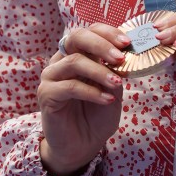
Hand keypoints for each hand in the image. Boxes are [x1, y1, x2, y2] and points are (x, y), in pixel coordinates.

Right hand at [37, 23, 128, 175]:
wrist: (83, 144)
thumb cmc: (98, 114)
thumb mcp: (113, 89)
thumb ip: (115, 70)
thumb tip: (124, 56)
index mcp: (78, 53)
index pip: (90, 31)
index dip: (108, 33)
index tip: (128, 43)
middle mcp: (62, 60)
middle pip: (77, 37)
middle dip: (102, 45)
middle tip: (121, 57)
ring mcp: (51, 76)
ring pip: (74, 61)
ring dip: (100, 71)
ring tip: (118, 82)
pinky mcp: (46, 94)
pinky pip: (69, 86)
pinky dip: (91, 91)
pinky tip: (107, 99)